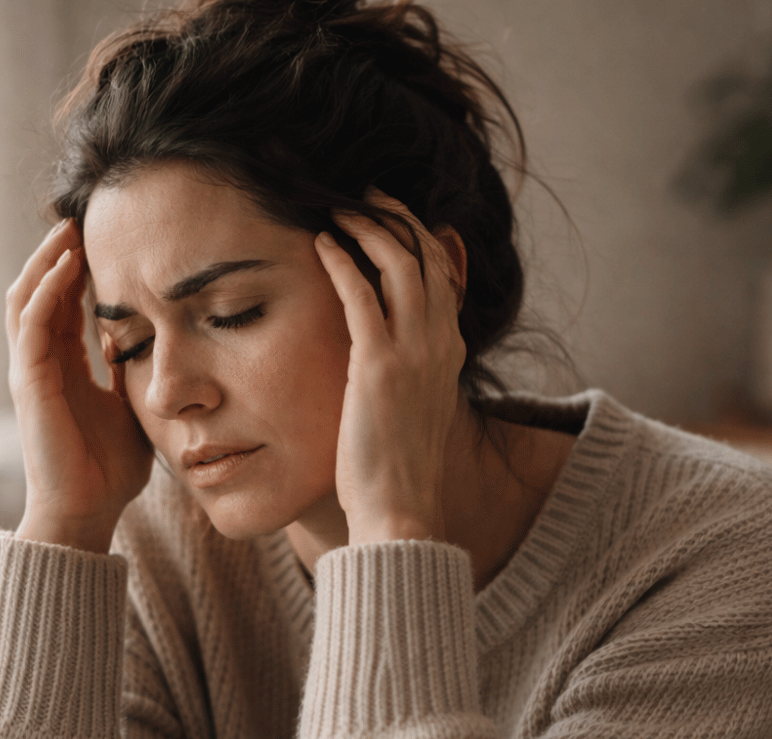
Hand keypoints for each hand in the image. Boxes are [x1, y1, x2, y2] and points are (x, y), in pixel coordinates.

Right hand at [6, 219, 153, 551]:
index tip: (104, 236)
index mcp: (64, 366)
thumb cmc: (110, 469)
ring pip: (26, 298)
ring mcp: (31, 370)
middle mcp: (42, 362)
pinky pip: (31, 325)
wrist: (88, 511)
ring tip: (68, 229)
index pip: (64, 302)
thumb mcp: (132, 408)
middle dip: (57, 252)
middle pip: (39, 290)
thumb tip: (148, 341)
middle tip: (82, 217)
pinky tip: (65, 267)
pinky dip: (46, 292)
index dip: (78, 268)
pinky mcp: (29, 383)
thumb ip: (133, 373)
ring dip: (46, 262)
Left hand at [314, 191, 466, 544]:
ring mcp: (415, 353)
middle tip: (365, 196)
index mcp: (450, 351)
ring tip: (338, 210)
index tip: (390, 215)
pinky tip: (322, 244)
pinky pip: (361, 296)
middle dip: (396, 216)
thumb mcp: (412, 408)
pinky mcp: (379, 367)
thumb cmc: (396, 470)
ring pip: (400, 263)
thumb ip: (406, 370)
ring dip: (369, 228)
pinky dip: (342, 262)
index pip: (443, 274)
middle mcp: (440, 343)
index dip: (418, 236)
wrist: (401, 510)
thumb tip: (380, 355)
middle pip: (427, 255)